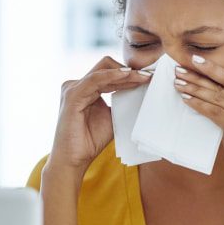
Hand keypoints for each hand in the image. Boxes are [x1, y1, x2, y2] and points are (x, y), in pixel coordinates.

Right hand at [49, 55, 150, 171]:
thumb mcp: (112, 117)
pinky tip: (127, 76)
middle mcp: (77, 85)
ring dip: (126, 73)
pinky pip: (95, 80)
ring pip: (103, 70)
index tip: (150, 77)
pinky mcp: (72, 96)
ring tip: (144, 77)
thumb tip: (141, 93)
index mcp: (85, 88)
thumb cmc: (90, 141)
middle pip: (106, 66)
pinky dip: (112, 76)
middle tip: (150, 76)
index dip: (130, 74)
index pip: (110, 73)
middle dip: (130, 70)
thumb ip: (121, 103)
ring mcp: (73, 88)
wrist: (74, 159)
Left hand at [173, 55, 223, 188]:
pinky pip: (215, 112)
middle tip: (179, 69)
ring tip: (178, 84)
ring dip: (194, 89)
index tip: (194, 60)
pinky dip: (199, 105)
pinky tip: (186, 100)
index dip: (212, 68)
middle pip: (222, 86)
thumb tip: (206, 93)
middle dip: (198, 76)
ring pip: (217, 97)